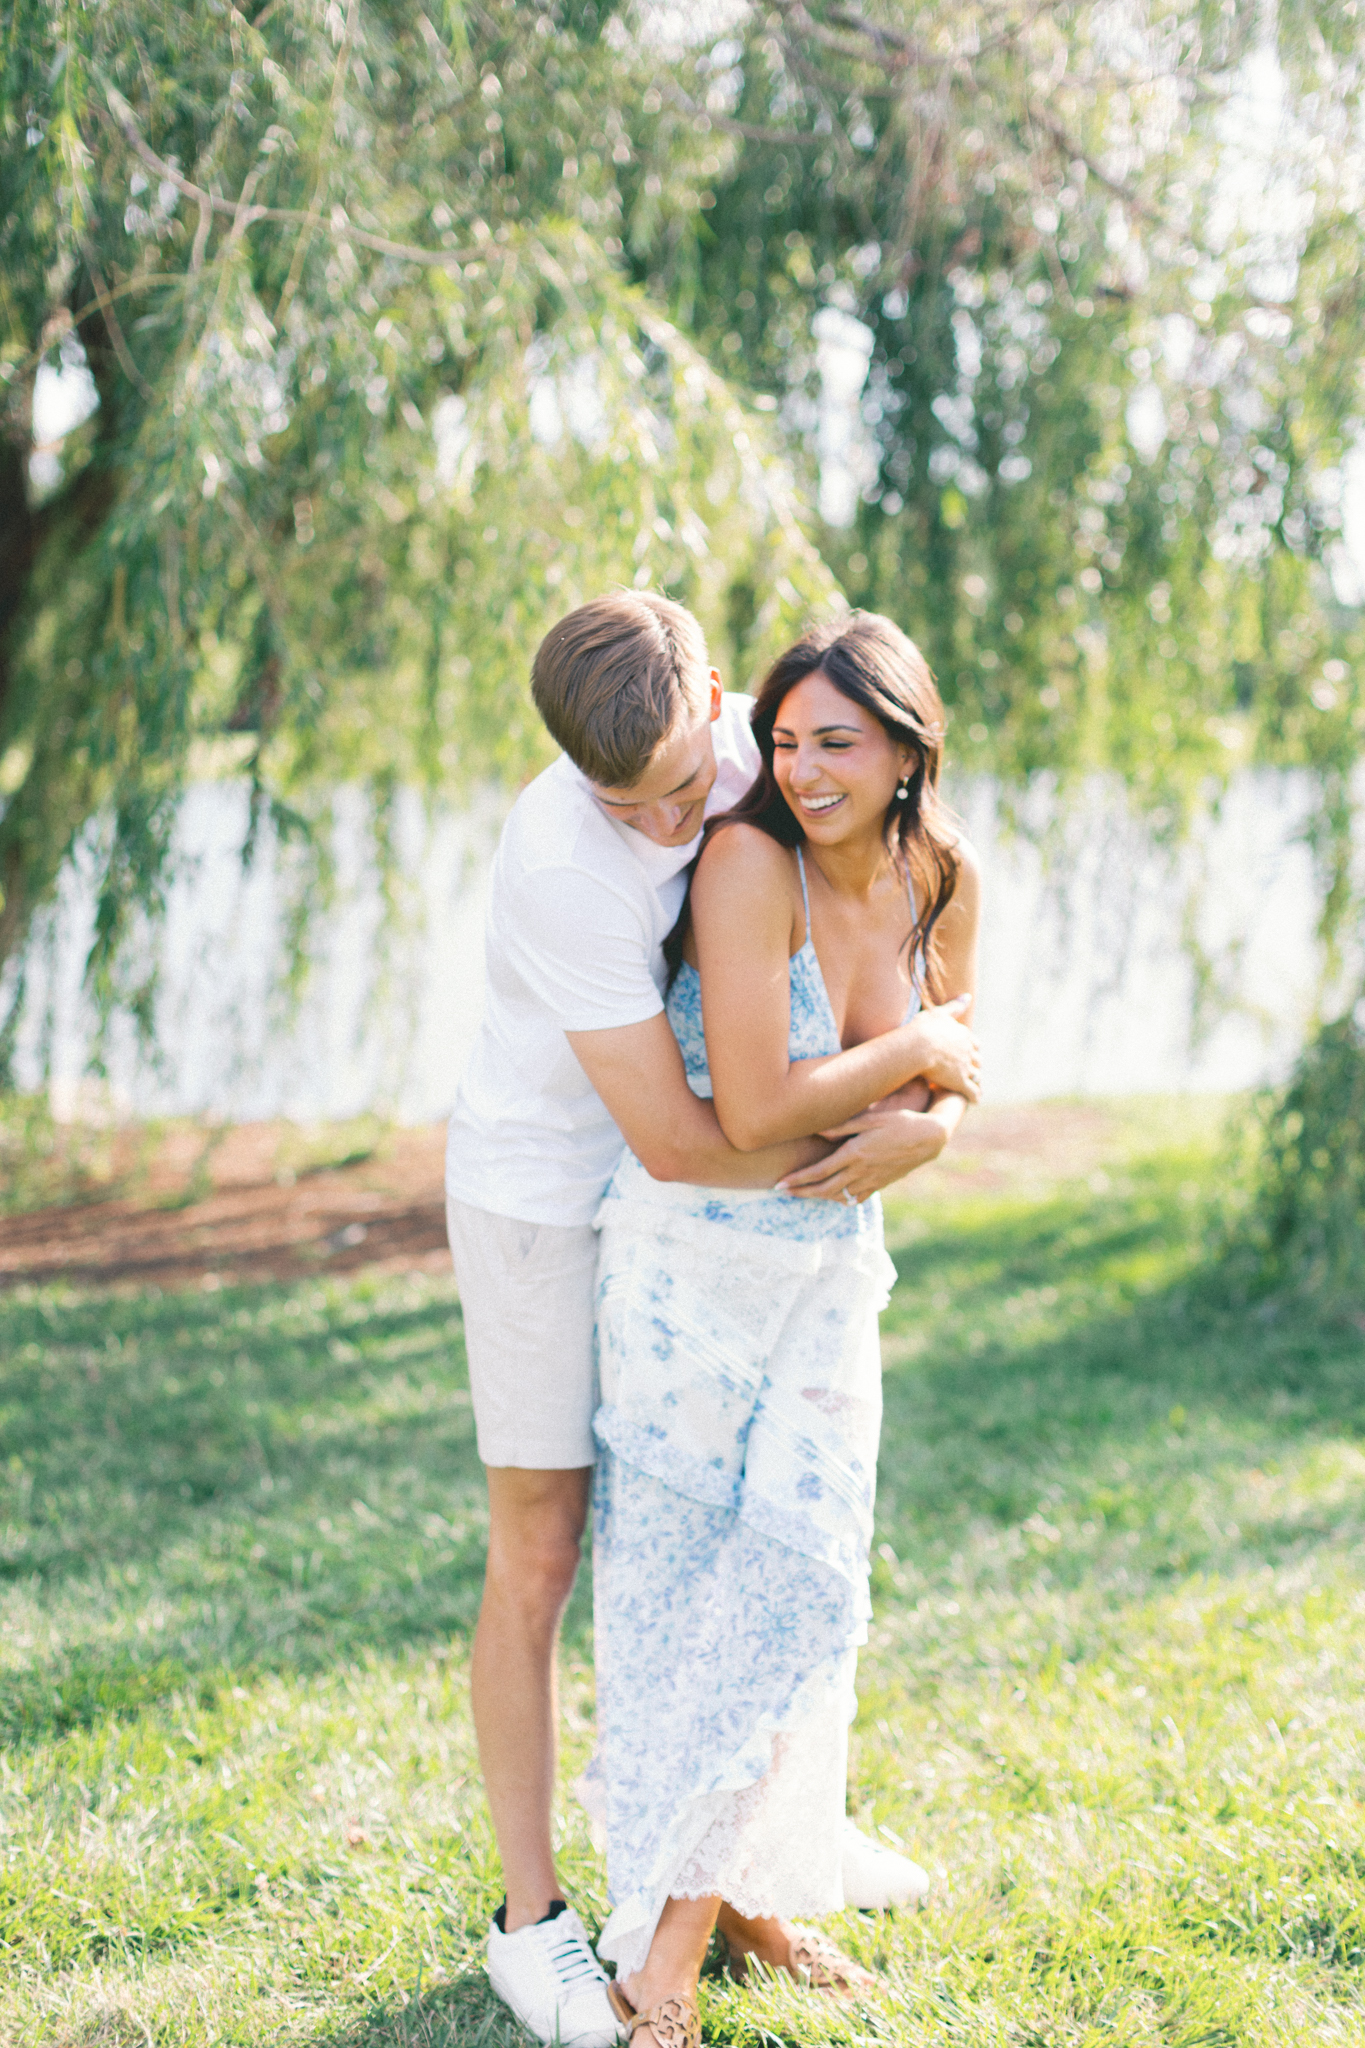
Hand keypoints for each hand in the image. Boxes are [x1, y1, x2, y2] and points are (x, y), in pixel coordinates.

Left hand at [775, 1107, 949, 1203]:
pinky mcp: (881, 1184)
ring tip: (802, 1193)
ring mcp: (872, 1181)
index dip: (798, 1180)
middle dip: (801, 1192)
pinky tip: (834, 1196)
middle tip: (781, 1193)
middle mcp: (862, 1171)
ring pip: (839, 1196)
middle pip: (824, 1189)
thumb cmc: (900, 1121)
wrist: (930, 1138)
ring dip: (818, 1197)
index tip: (780, 1184)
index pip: (819, 1172)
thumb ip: (844, 1126)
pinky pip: (857, 1198)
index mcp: (855, 1154)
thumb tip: (818, 1131)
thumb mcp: (872, 1118)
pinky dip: (842, 1199)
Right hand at [907, 995, 980, 1101]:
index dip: (971, 1049)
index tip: (969, 1053)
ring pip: (976, 1076)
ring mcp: (965, 1067)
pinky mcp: (960, 1082)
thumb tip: (968, 996)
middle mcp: (968, 1051)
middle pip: (977, 1060)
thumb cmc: (923, 1029)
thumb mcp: (939, 1013)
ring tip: (975, 1087)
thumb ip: (954, 1007)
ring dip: (976, 1082)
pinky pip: (971, 1092)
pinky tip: (975, 1101)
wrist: (919, 1046)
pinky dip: (975, 1097)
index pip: (973, 1044)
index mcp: (963, 1035)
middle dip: (975, 1066)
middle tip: (973, 1072)